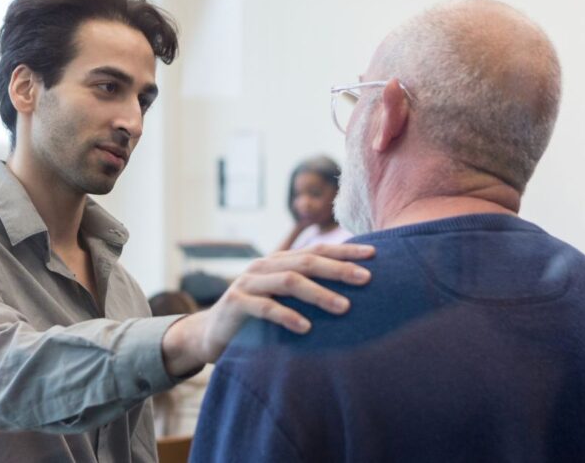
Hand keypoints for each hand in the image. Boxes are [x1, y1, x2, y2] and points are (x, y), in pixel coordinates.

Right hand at [161, 243, 374, 374]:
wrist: (209, 334)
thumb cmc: (255, 319)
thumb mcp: (281, 299)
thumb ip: (306, 291)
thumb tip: (351, 291)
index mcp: (279, 262)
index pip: (317, 250)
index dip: (345, 250)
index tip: (375, 254)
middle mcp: (265, 266)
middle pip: (307, 261)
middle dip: (339, 268)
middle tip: (366, 279)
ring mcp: (249, 283)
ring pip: (289, 281)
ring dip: (319, 293)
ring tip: (344, 307)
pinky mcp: (236, 303)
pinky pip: (265, 308)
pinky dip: (287, 316)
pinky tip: (306, 328)